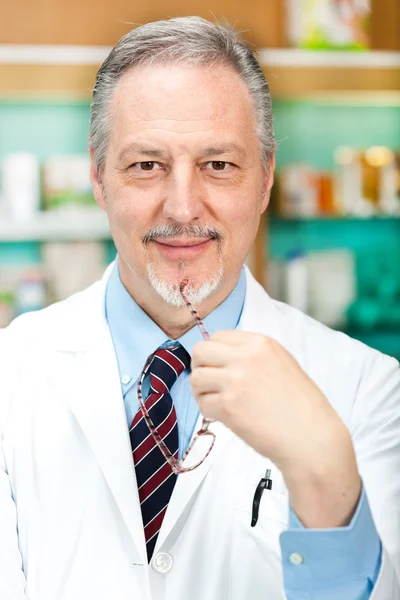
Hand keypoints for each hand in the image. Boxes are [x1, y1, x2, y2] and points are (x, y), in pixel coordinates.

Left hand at [190, 330, 360, 527]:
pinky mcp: (228, 405)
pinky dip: (208, 411)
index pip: (219, 336)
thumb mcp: (281, 364)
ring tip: (215, 401)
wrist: (311, 437)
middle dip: (200, 367)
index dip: (213, 353)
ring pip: (196, 377)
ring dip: (201, 391)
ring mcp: (236, 380)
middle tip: (208, 383)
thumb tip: (222, 358)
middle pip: (201, 351)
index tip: (217, 367)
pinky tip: (222, 416)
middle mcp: (246, 357)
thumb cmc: (301, 406)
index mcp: (260, 343)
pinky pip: (203, 403)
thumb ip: (253, 356)